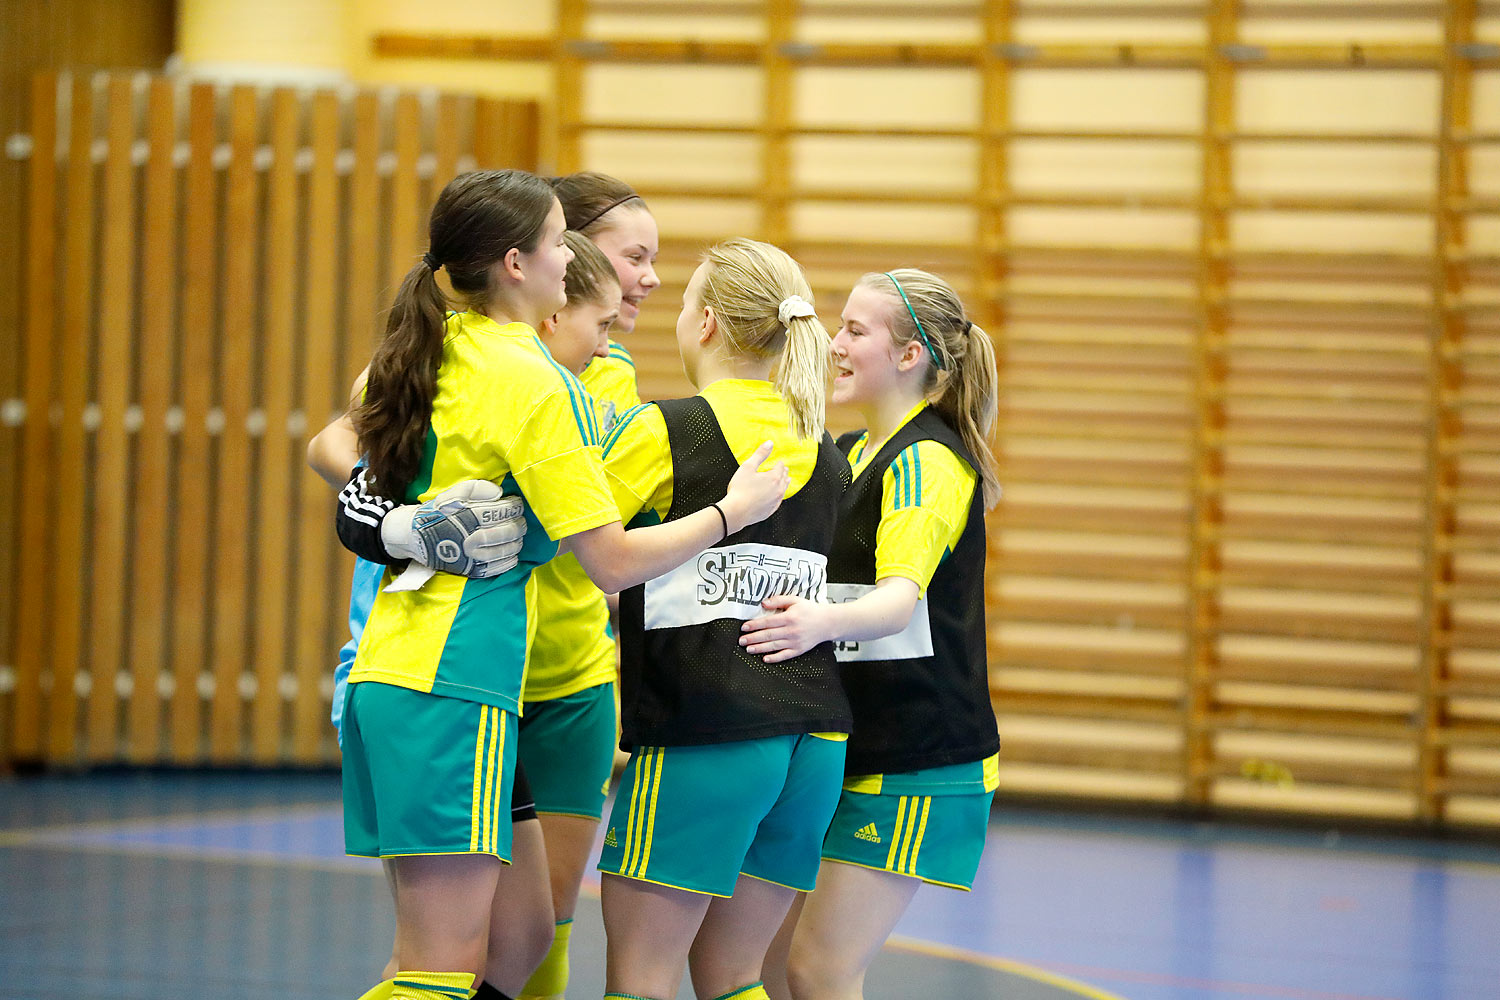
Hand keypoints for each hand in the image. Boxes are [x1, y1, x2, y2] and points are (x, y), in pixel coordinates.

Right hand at [380, 480, 526, 578]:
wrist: (414, 536)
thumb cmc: (438, 512)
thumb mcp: (453, 493)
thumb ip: (477, 488)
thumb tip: (500, 494)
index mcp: (467, 516)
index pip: (501, 511)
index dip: (514, 507)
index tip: (517, 505)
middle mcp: (470, 537)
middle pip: (508, 531)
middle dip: (519, 524)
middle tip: (520, 520)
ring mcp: (471, 556)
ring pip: (506, 550)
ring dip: (517, 542)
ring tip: (517, 536)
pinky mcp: (469, 570)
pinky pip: (497, 568)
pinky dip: (509, 560)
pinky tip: (512, 553)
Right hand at [720, 440, 789, 534]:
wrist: (736, 512)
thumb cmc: (740, 490)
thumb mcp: (748, 467)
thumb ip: (760, 454)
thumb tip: (769, 443)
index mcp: (774, 477)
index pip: (780, 466)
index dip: (778, 463)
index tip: (777, 462)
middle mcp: (778, 490)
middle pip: (784, 478)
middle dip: (783, 472)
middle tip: (783, 469)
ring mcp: (775, 501)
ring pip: (784, 490)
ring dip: (784, 483)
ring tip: (785, 480)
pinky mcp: (771, 510)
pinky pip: (778, 501)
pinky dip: (778, 495)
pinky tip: (776, 496)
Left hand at [740, 594, 831, 662]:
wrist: (827, 622)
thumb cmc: (810, 610)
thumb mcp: (795, 600)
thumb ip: (778, 600)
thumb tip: (763, 603)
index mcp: (789, 617)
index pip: (768, 622)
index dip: (754, 625)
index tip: (744, 627)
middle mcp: (791, 631)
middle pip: (768, 635)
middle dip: (753, 638)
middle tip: (741, 640)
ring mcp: (795, 642)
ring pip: (774, 646)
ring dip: (759, 648)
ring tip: (748, 649)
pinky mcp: (799, 650)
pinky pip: (784, 655)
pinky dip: (774, 658)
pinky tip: (765, 659)